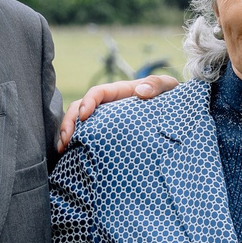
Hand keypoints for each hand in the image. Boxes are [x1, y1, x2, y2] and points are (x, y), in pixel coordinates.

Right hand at [56, 73, 180, 151]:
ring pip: (79, 124)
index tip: (84, 115)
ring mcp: (106, 122)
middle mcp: (109, 106)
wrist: (178, 117)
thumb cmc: (172, 98)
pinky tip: (71, 158)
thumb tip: (140, 92)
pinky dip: (76, 146)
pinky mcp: (107, 137)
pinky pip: (88, 139)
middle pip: (80, 109)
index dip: (88, 102)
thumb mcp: (168, 87)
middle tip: (65, 140)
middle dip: (69, 122)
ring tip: (62, 150)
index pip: (98, 93)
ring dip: (67, 135)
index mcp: (121, 93)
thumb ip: (157, 84)